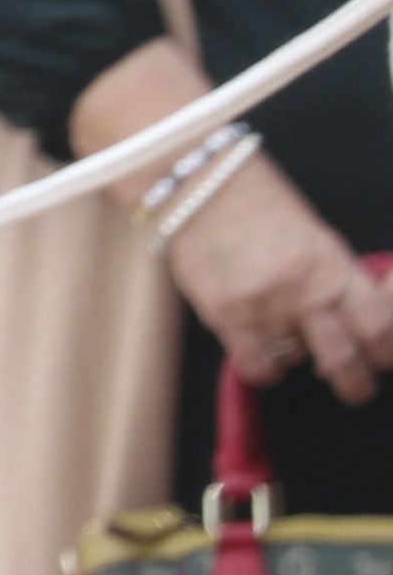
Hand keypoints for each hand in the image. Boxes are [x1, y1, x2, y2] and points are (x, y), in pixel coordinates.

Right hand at [163, 156, 392, 400]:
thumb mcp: (317, 239)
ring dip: (300, 360)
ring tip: (292, 347)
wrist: (199, 186)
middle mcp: (304, 292)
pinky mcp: (224, 316)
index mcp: (334, 268)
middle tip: (354, 388)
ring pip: (297, 362)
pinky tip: (262, 357)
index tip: (380, 358)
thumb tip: (346, 322)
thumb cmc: (261, 205)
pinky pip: (256, 366)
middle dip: (355, 384)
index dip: (386, 353)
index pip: (379, 327)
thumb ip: (335, 281)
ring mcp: (263, 307)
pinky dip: (265, 370)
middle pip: (345, 360)